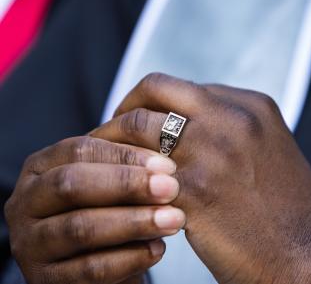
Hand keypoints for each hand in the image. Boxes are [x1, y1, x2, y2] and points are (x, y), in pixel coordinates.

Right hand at [5, 136, 184, 283]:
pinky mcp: (45, 280)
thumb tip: (163, 155)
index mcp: (40, 168)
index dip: (125, 155)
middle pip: (72, 184)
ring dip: (134, 222)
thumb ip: (125, 165)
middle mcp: (26, 203)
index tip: (167, 165)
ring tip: (174, 219)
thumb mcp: (108, 183)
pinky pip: (90, 269)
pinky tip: (158, 248)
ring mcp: (30, 244)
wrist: (95, 262)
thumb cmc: (106, 211)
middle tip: (171, 188)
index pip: (79, 150)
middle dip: (127, 185)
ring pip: (81, 227)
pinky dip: (130, 258)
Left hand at [91, 73, 310, 283]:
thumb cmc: (287, 208)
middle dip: (126, 107)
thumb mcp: (269, 148)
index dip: (155, 102)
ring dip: (113, 139)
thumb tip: (189, 123)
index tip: (140, 120)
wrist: (308, 253)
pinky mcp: (193, 190)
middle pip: (156, 90)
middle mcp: (231, 118)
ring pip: (137, 124)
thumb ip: (232, 128)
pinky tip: (118, 190)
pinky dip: (120, 176)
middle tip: (112, 129)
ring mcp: (211, 150)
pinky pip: (137, 171)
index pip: (184, 87)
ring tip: (104, 159)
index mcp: (251, 106)